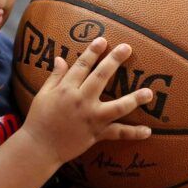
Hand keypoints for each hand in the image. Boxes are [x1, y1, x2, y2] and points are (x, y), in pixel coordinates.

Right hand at [23, 39, 151, 163]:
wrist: (40, 146)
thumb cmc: (38, 119)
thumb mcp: (43, 94)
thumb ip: (55, 76)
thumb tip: (60, 58)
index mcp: (66, 89)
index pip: (81, 65)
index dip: (92, 52)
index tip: (102, 40)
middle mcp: (81, 101)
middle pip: (101, 77)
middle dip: (114, 61)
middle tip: (127, 48)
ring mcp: (91, 118)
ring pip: (117, 107)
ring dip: (134, 99)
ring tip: (149, 93)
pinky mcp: (97, 134)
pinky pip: (118, 133)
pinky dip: (133, 133)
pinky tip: (147, 131)